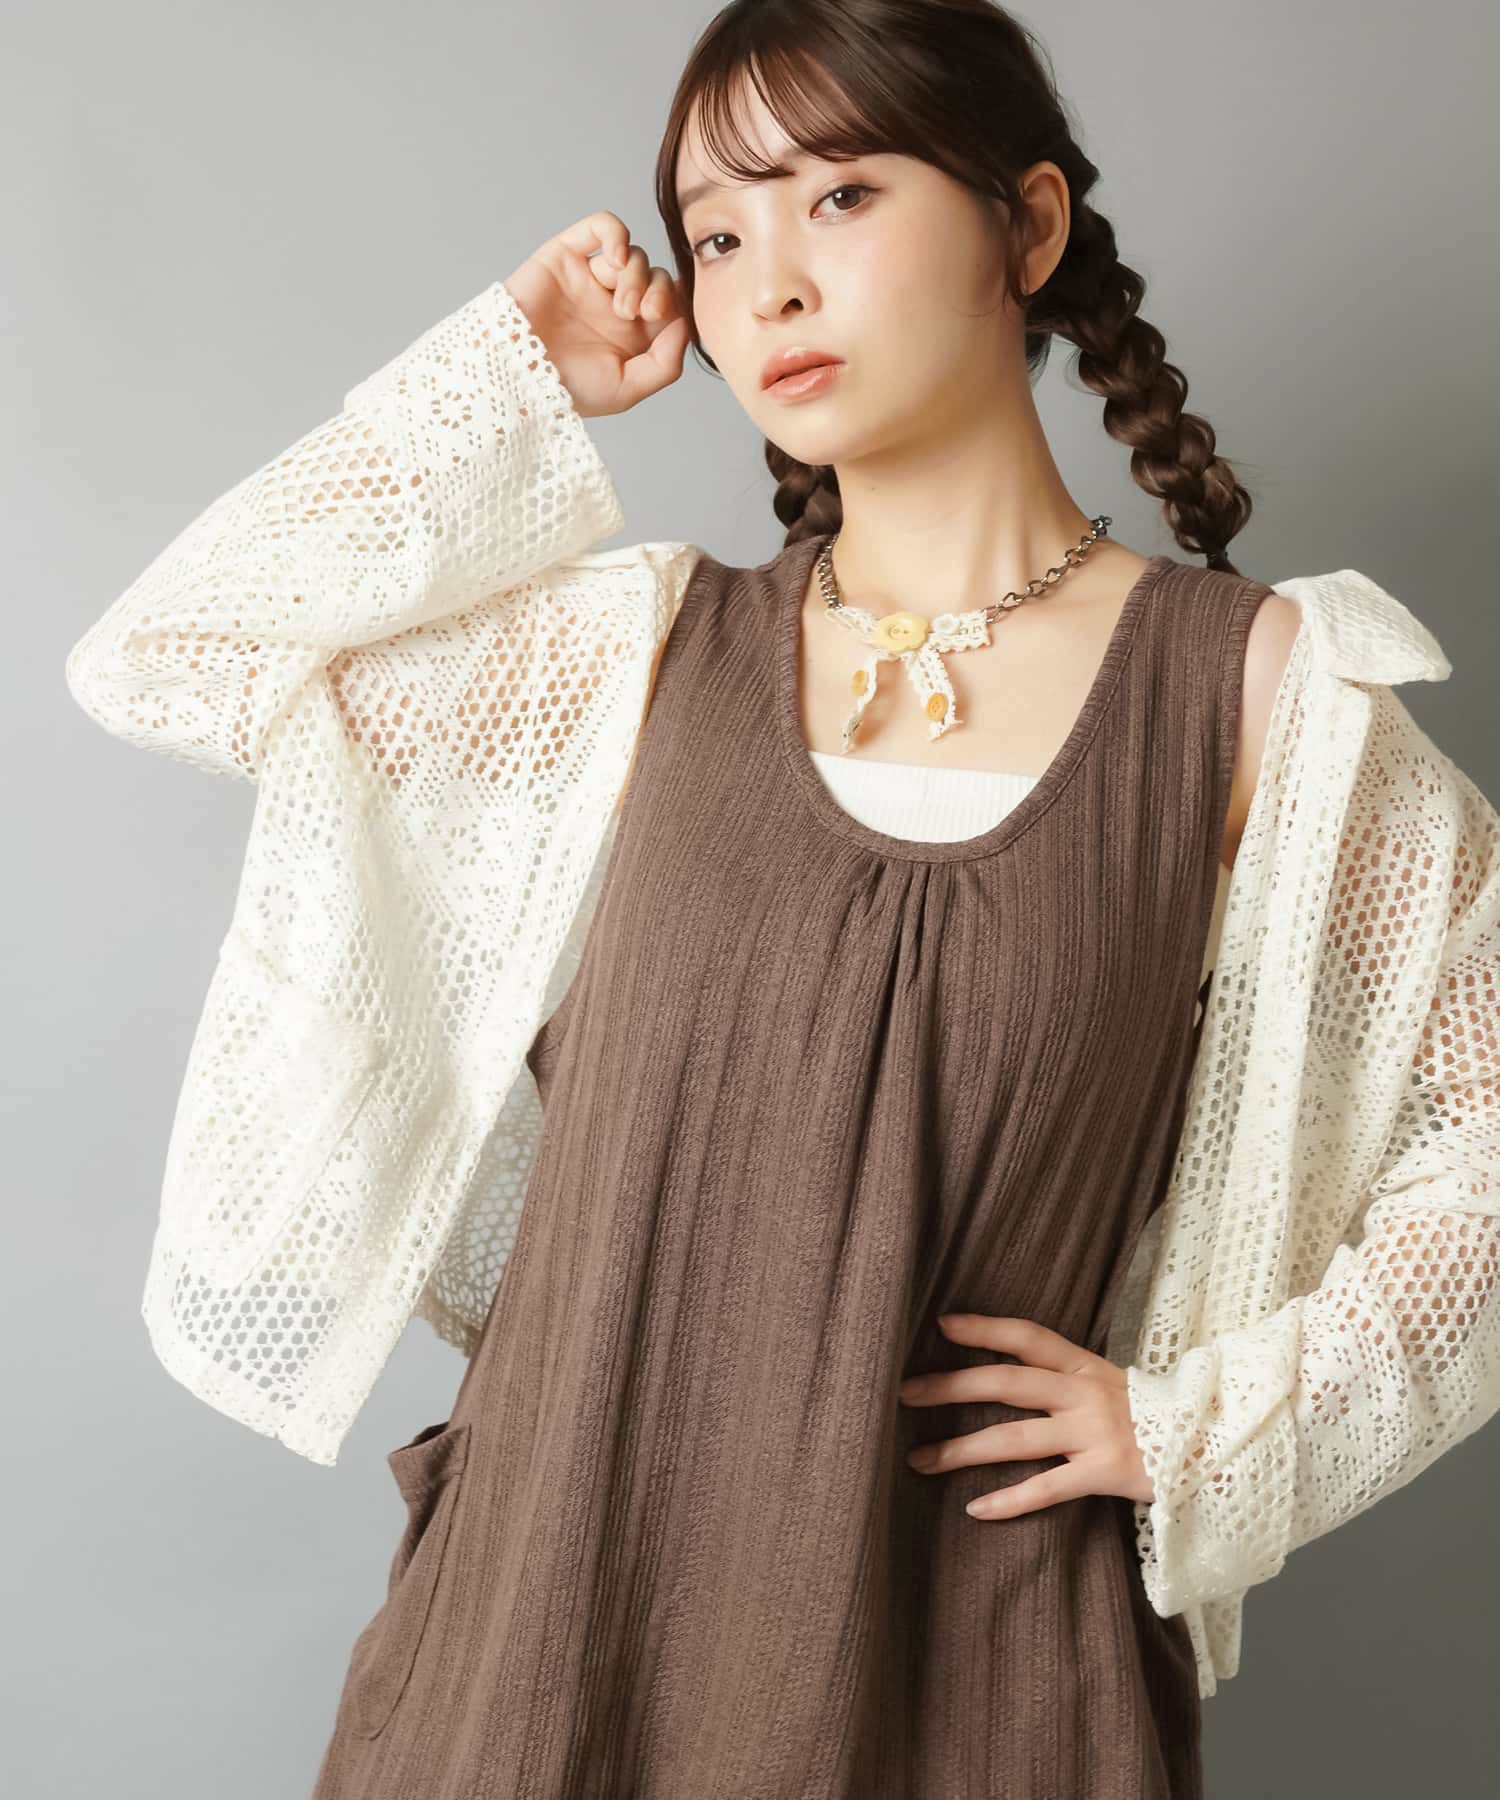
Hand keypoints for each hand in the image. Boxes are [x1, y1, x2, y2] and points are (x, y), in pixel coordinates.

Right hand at [503, 210, 691, 419]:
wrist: (517, 373)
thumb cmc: (566, 388)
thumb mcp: (626, 389)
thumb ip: (665, 363)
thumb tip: (684, 324)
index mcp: (630, 335)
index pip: (670, 304)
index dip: (676, 305)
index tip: (664, 321)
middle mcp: (611, 303)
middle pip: (655, 276)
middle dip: (658, 290)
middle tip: (645, 312)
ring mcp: (590, 278)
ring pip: (632, 255)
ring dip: (636, 275)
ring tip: (621, 306)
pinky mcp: (567, 256)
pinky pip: (600, 226)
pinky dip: (617, 234)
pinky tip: (617, 259)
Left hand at [897, 1313, 1154, 1515]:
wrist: (1216, 1444)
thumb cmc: (1153, 1416)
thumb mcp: (1110, 1383)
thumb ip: (1066, 1378)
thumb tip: (1009, 1374)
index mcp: (1083, 1365)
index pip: (1026, 1337)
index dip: (984, 1328)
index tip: (940, 1324)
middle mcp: (1083, 1393)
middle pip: (1006, 1383)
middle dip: (950, 1386)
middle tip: (904, 1393)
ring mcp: (1093, 1433)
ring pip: (1014, 1438)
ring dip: (961, 1449)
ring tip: (918, 1458)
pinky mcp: (1105, 1474)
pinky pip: (1047, 1488)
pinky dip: (1009, 1500)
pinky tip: (975, 1508)